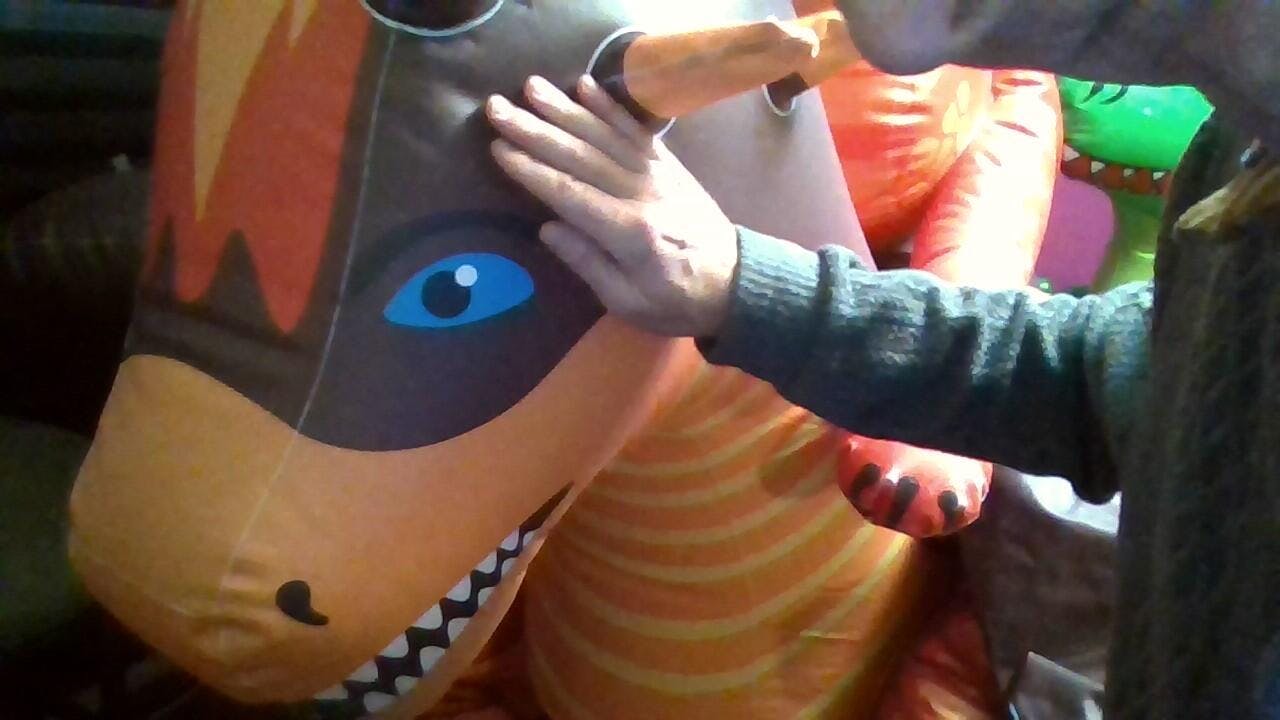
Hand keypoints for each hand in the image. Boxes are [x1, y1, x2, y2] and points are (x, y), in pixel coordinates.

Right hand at [485, 74, 739, 338]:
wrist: (737, 283)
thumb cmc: (677, 301)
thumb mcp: (628, 302)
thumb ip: (588, 263)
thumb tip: (548, 228)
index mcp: (629, 233)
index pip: (569, 194)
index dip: (531, 170)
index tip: (498, 149)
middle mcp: (642, 194)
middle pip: (580, 156)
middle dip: (535, 130)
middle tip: (497, 107)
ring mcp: (658, 174)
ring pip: (604, 135)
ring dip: (565, 109)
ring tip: (531, 87)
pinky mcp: (669, 165)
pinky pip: (635, 130)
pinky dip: (609, 107)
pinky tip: (585, 85)